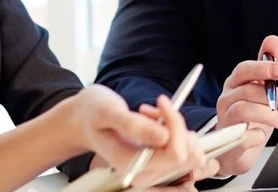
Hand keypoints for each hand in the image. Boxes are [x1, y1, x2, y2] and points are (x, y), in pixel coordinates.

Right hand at [55, 85, 205, 184]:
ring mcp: (154, 171)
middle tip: (156, 108)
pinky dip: (179, 132)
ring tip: (155, 115)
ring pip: (193, 154)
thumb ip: (132, 124)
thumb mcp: (108, 112)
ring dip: (179, 129)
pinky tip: (159, 121)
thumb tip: (163, 135)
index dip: (176, 125)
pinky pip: (187, 152)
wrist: (85, 120)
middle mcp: (146, 174)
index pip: (176, 154)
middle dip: (178, 126)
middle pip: (190, 156)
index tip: (161, 102)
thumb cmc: (93, 114)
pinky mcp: (161, 163)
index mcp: (133, 165)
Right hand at [213, 35, 277, 174]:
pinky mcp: (229, 141)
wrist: (234, 148)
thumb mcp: (259, 88)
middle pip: (248, 91)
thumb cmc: (249, 114)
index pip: (244, 70)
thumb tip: (273, 40)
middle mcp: (227, 99)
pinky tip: (261, 135)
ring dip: (267, 114)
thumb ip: (266, 64)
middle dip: (275, 96)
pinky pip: (241, 136)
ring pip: (243, 110)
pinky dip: (254, 135)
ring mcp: (225, 119)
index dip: (261, 68)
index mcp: (235, 84)